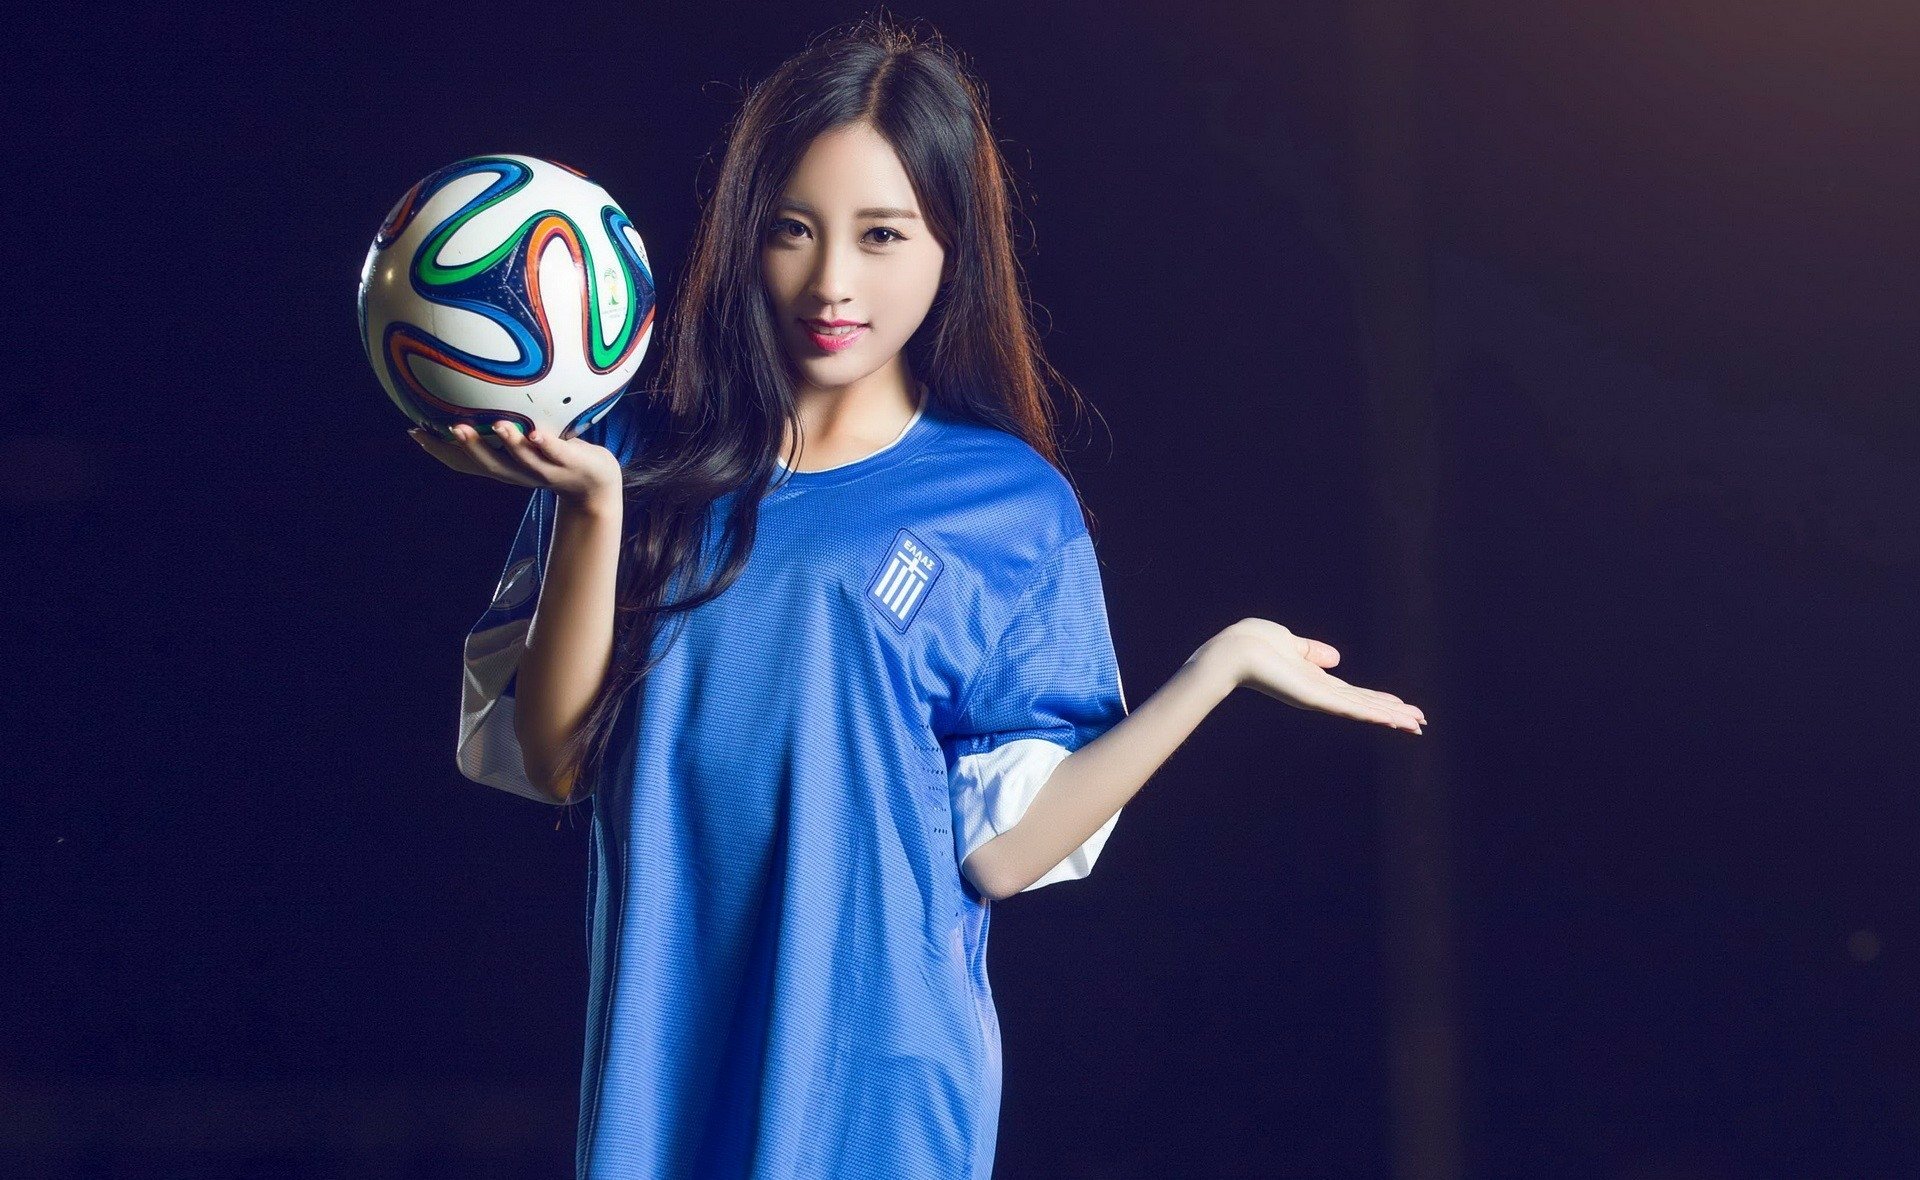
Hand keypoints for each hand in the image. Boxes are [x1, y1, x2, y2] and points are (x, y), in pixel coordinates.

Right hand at [409, 418, 623, 508]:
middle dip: (470, 448)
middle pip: (490, 465)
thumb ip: (502, 420)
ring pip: (523, 461)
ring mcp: (546, 470)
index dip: (440, 450)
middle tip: (450, 428)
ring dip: (509, 445)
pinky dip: (546, 446)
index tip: (415, 431)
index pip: (466, 462)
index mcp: (504, 467)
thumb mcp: (525, 438)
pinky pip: (557, 454)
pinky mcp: (571, 465)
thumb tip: (480, 388)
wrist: (597, 481)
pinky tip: (537, 434)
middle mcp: (520, 472)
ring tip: (497, 426)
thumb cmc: (556, 454)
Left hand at [1200, 617, 1425, 733]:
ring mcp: (1317, 698)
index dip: (1379, 700)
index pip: (1354, 693)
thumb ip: (1311, 652)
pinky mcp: (1313, 697)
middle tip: (1420, 723)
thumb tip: (1335, 659)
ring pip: (1363, 709)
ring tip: (1416, 725)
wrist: (1231, 651)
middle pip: (1364, 705)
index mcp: (1314, 681)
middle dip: (1393, 713)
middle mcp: (1318, 694)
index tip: (1401, 707)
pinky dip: (1373, 712)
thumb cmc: (1251, 644)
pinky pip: (1350, 707)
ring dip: (1391, 716)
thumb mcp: (1289, 642)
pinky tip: (1393, 719)